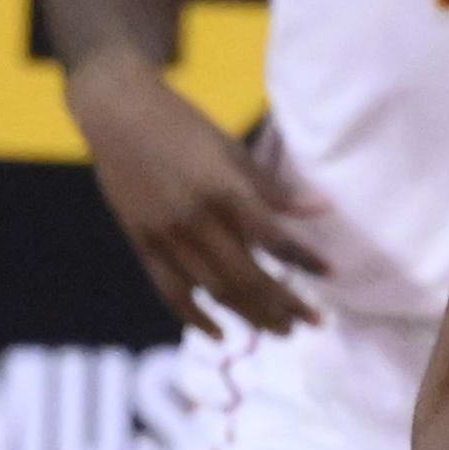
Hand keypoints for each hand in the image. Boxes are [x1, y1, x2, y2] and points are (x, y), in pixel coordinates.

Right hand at [68, 61, 326, 331]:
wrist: (117, 113)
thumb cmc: (183, 126)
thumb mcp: (232, 149)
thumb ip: (272, 188)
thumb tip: (323, 209)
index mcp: (222, 189)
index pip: (273, 238)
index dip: (304, 259)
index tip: (331, 275)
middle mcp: (195, 218)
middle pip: (247, 276)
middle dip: (284, 304)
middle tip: (314, 323)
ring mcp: (166, 235)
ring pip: (214, 291)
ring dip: (251, 316)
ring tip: (282, 332)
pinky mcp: (142, 244)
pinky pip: (172, 292)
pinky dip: (196, 318)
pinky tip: (220, 336)